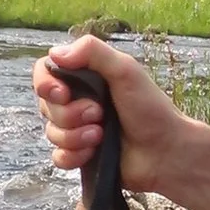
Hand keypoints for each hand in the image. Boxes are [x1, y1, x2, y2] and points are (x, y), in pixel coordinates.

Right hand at [31, 36, 196, 199]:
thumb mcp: (126, 70)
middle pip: (46, 106)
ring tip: (101, 135)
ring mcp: (77, 130)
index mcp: (85, 77)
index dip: (45, 84)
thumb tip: (55, 54)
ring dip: (75, 136)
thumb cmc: (151, 109)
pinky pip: (58, 157)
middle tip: (99, 114)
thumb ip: (93, 52)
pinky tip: (93, 153)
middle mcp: (77, 101)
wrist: (165, 151)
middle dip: (70, 114)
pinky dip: (73, 155)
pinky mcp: (80, 155)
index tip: (61, 93)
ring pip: (51, 133)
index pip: (45, 72)